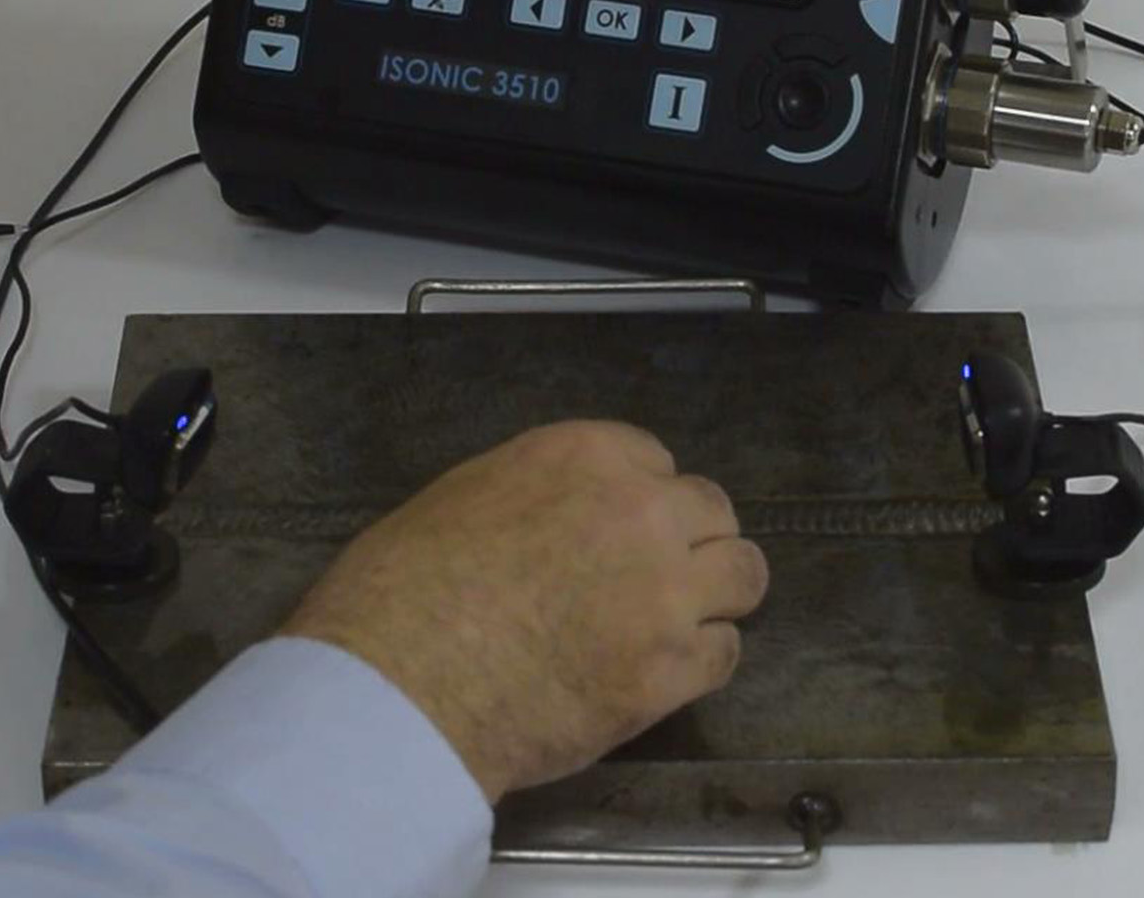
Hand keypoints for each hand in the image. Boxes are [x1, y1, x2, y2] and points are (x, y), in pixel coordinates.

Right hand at [282, 420, 768, 802]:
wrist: (404, 685)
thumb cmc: (400, 588)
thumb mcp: (464, 497)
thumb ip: (534, 495)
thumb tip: (551, 520)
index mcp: (584, 456)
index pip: (653, 460)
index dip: (638, 496)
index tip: (619, 528)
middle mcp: (642, 512)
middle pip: (710, 510)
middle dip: (687, 538)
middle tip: (653, 576)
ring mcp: (666, 593)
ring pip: (743, 574)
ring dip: (717, 592)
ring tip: (682, 618)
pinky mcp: (671, 672)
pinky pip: (725, 653)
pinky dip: (701, 660)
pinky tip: (664, 672)